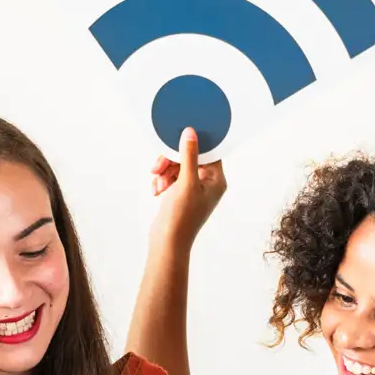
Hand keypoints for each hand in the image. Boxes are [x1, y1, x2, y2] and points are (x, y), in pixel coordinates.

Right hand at [147, 127, 227, 252]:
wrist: (167, 242)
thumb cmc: (182, 217)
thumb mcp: (186, 182)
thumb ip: (189, 156)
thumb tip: (191, 133)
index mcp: (217, 180)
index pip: (209, 152)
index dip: (194, 145)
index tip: (178, 139)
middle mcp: (208, 183)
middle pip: (190, 158)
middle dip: (172, 161)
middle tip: (158, 166)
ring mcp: (193, 189)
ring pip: (178, 167)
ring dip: (165, 171)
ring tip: (157, 183)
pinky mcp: (180, 194)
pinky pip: (171, 177)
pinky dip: (162, 181)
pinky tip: (157, 191)